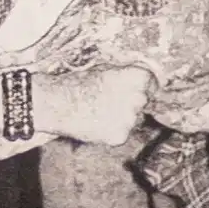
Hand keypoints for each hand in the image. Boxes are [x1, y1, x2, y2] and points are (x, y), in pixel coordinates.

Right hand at [32, 65, 151, 146]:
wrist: (57, 103)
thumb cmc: (78, 83)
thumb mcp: (106, 70)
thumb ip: (126, 77)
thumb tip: (139, 83)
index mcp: (139, 78)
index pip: (151, 84)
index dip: (139, 87)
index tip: (127, 90)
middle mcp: (139, 98)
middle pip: (142, 103)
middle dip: (130, 103)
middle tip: (108, 102)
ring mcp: (130, 120)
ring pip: (131, 120)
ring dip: (120, 118)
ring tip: (98, 113)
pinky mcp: (120, 137)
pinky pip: (121, 134)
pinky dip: (110, 131)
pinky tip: (96, 124)